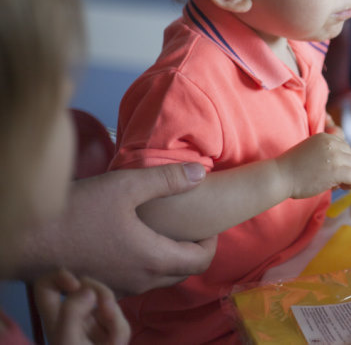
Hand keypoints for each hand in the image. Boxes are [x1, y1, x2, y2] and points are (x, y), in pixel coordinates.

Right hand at [17, 164, 216, 295]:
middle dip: (194, 250)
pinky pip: (136, 281)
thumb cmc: (76, 210)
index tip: (207, 224)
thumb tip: (201, 173)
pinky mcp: (101, 287)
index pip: (201, 262)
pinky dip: (147, 264)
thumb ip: (168, 180)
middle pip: (183, 273)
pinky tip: (136, 239)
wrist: (26, 237)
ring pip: (159, 279)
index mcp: (152, 260)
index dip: (212, 242)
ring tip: (166, 230)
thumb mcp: (126, 186)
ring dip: (170, 258)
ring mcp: (118, 288)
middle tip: (191, 226)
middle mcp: (139, 281)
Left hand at [34, 269, 129, 344]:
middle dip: (99, 291)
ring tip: (112, 337)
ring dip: (114, 315)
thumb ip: (72, 311)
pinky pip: (119, 321)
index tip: (74, 285)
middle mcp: (71, 318)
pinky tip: (117, 342)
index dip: (59, 276)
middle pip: (83, 284)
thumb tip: (87, 289)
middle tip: (103, 306)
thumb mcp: (68, 340)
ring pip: (106, 301)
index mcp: (53, 318)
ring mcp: (92, 326)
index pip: (45, 285)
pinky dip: (120, 329)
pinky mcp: (109, 334)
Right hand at [276, 132, 350, 198]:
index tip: (329, 168)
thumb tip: (348, 162)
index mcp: (325, 137)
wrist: (279, 176)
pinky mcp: (336, 170)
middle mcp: (332, 143)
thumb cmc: (292, 168)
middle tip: (330, 178)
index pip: (345, 147)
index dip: (340, 160)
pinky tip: (339, 187)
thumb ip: (327, 150)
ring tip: (334, 183)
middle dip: (344, 168)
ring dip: (349, 175)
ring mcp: (335, 156)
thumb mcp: (311, 150)